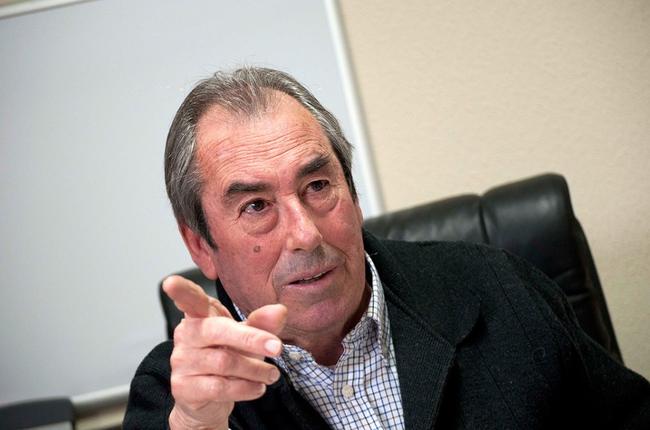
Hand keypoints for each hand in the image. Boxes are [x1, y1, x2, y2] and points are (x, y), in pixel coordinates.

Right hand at [163, 275, 286, 429]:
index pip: (190, 299)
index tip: (170, 283)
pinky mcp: (183, 387)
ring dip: (255, 369)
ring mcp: (181, 361)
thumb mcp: (247, 338)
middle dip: (251, 338)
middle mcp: (186, 335)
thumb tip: (280, 311)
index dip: (181, 291)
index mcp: (200, 315)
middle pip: (217, 331)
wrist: (208, 401)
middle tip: (278, 348)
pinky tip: (257, 388)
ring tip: (271, 374)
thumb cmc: (227, 358)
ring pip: (223, 362)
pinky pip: (219, 387)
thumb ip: (262, 323)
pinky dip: (245, 388)